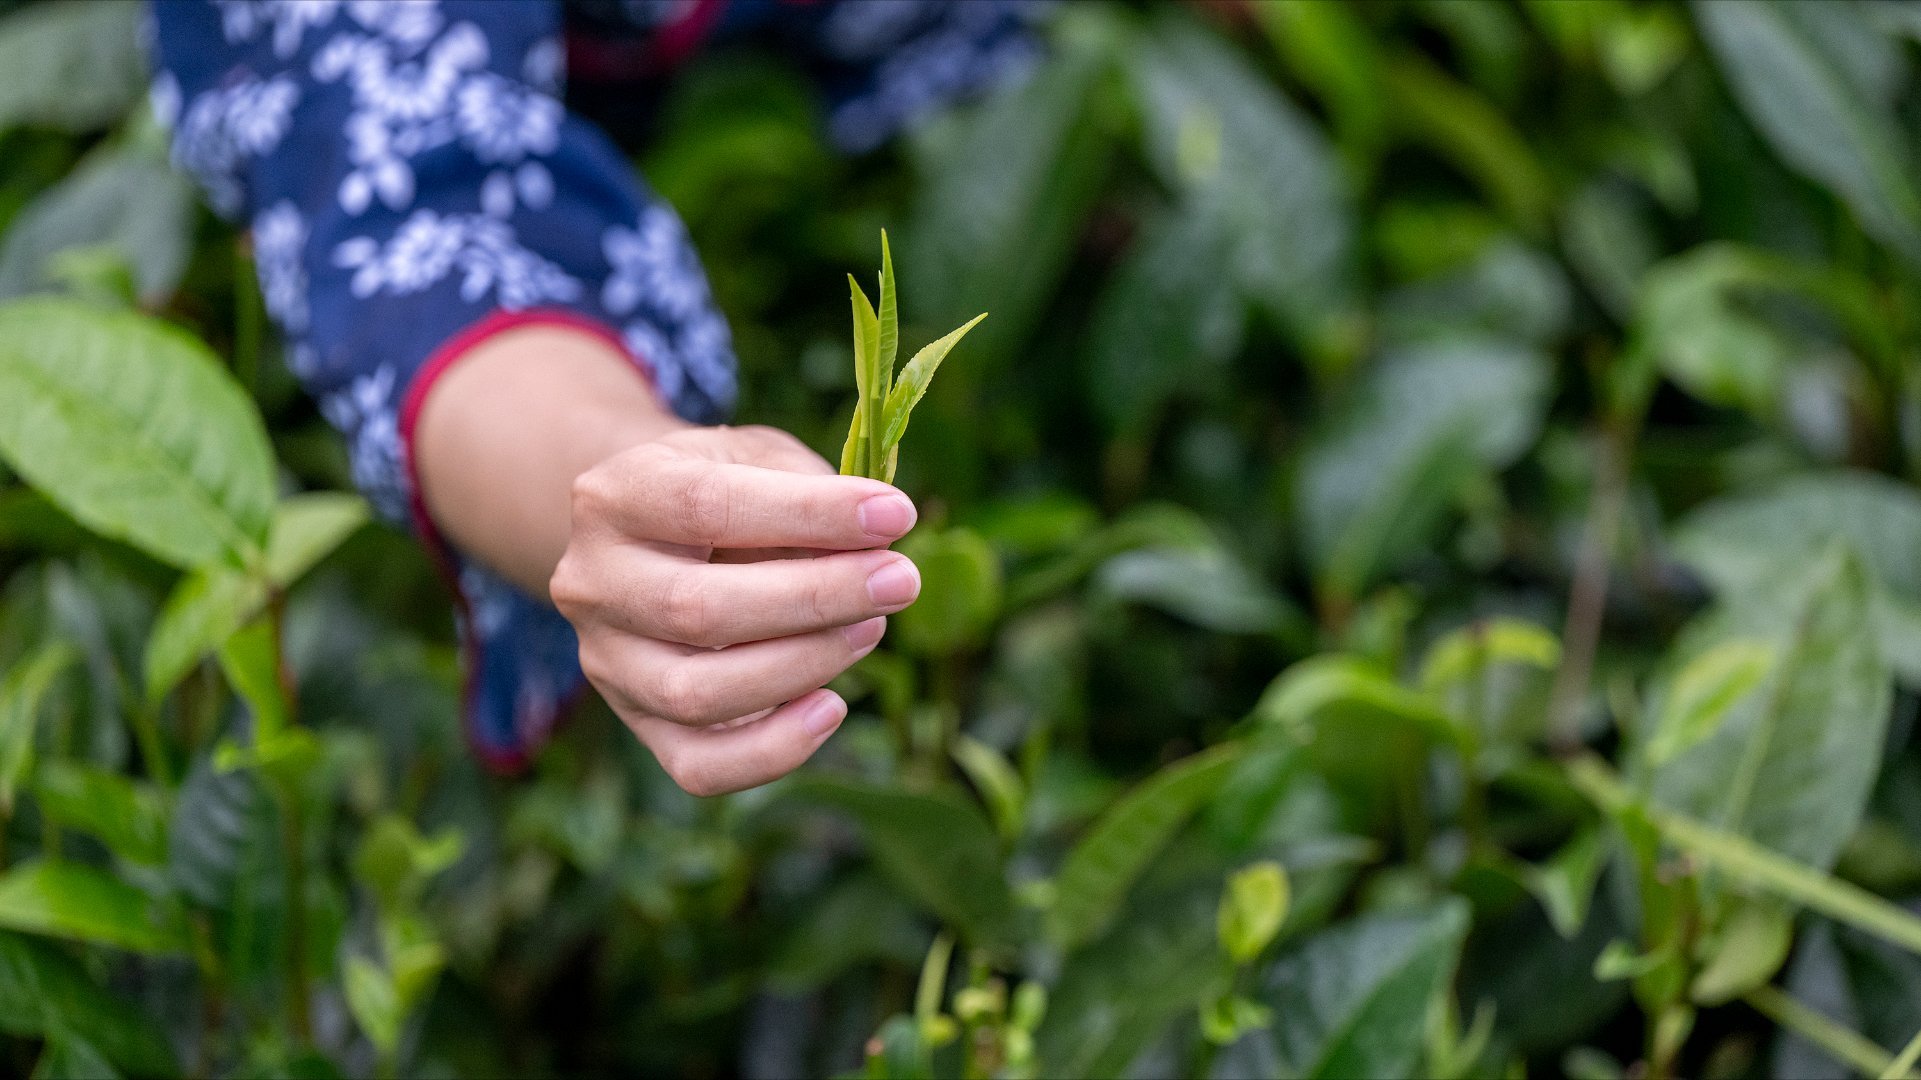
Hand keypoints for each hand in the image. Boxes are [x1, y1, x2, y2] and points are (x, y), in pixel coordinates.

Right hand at [550, 424, 920, 795]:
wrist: (654, 535)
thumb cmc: (724, 488)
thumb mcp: (757, 457)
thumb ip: (808, 491)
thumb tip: (877, 546)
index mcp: (615, 496)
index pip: (707, 505)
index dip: (809, 514)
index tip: (895, 515)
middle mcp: (592, 582)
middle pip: (697, 610)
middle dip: (817, 599)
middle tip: (900, 580)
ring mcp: (606, 662)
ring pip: (695, 695)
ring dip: (802, 667)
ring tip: (869, 629)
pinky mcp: (636, 724)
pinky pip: (698, 766)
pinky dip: (773, 749)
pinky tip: (831, 706)